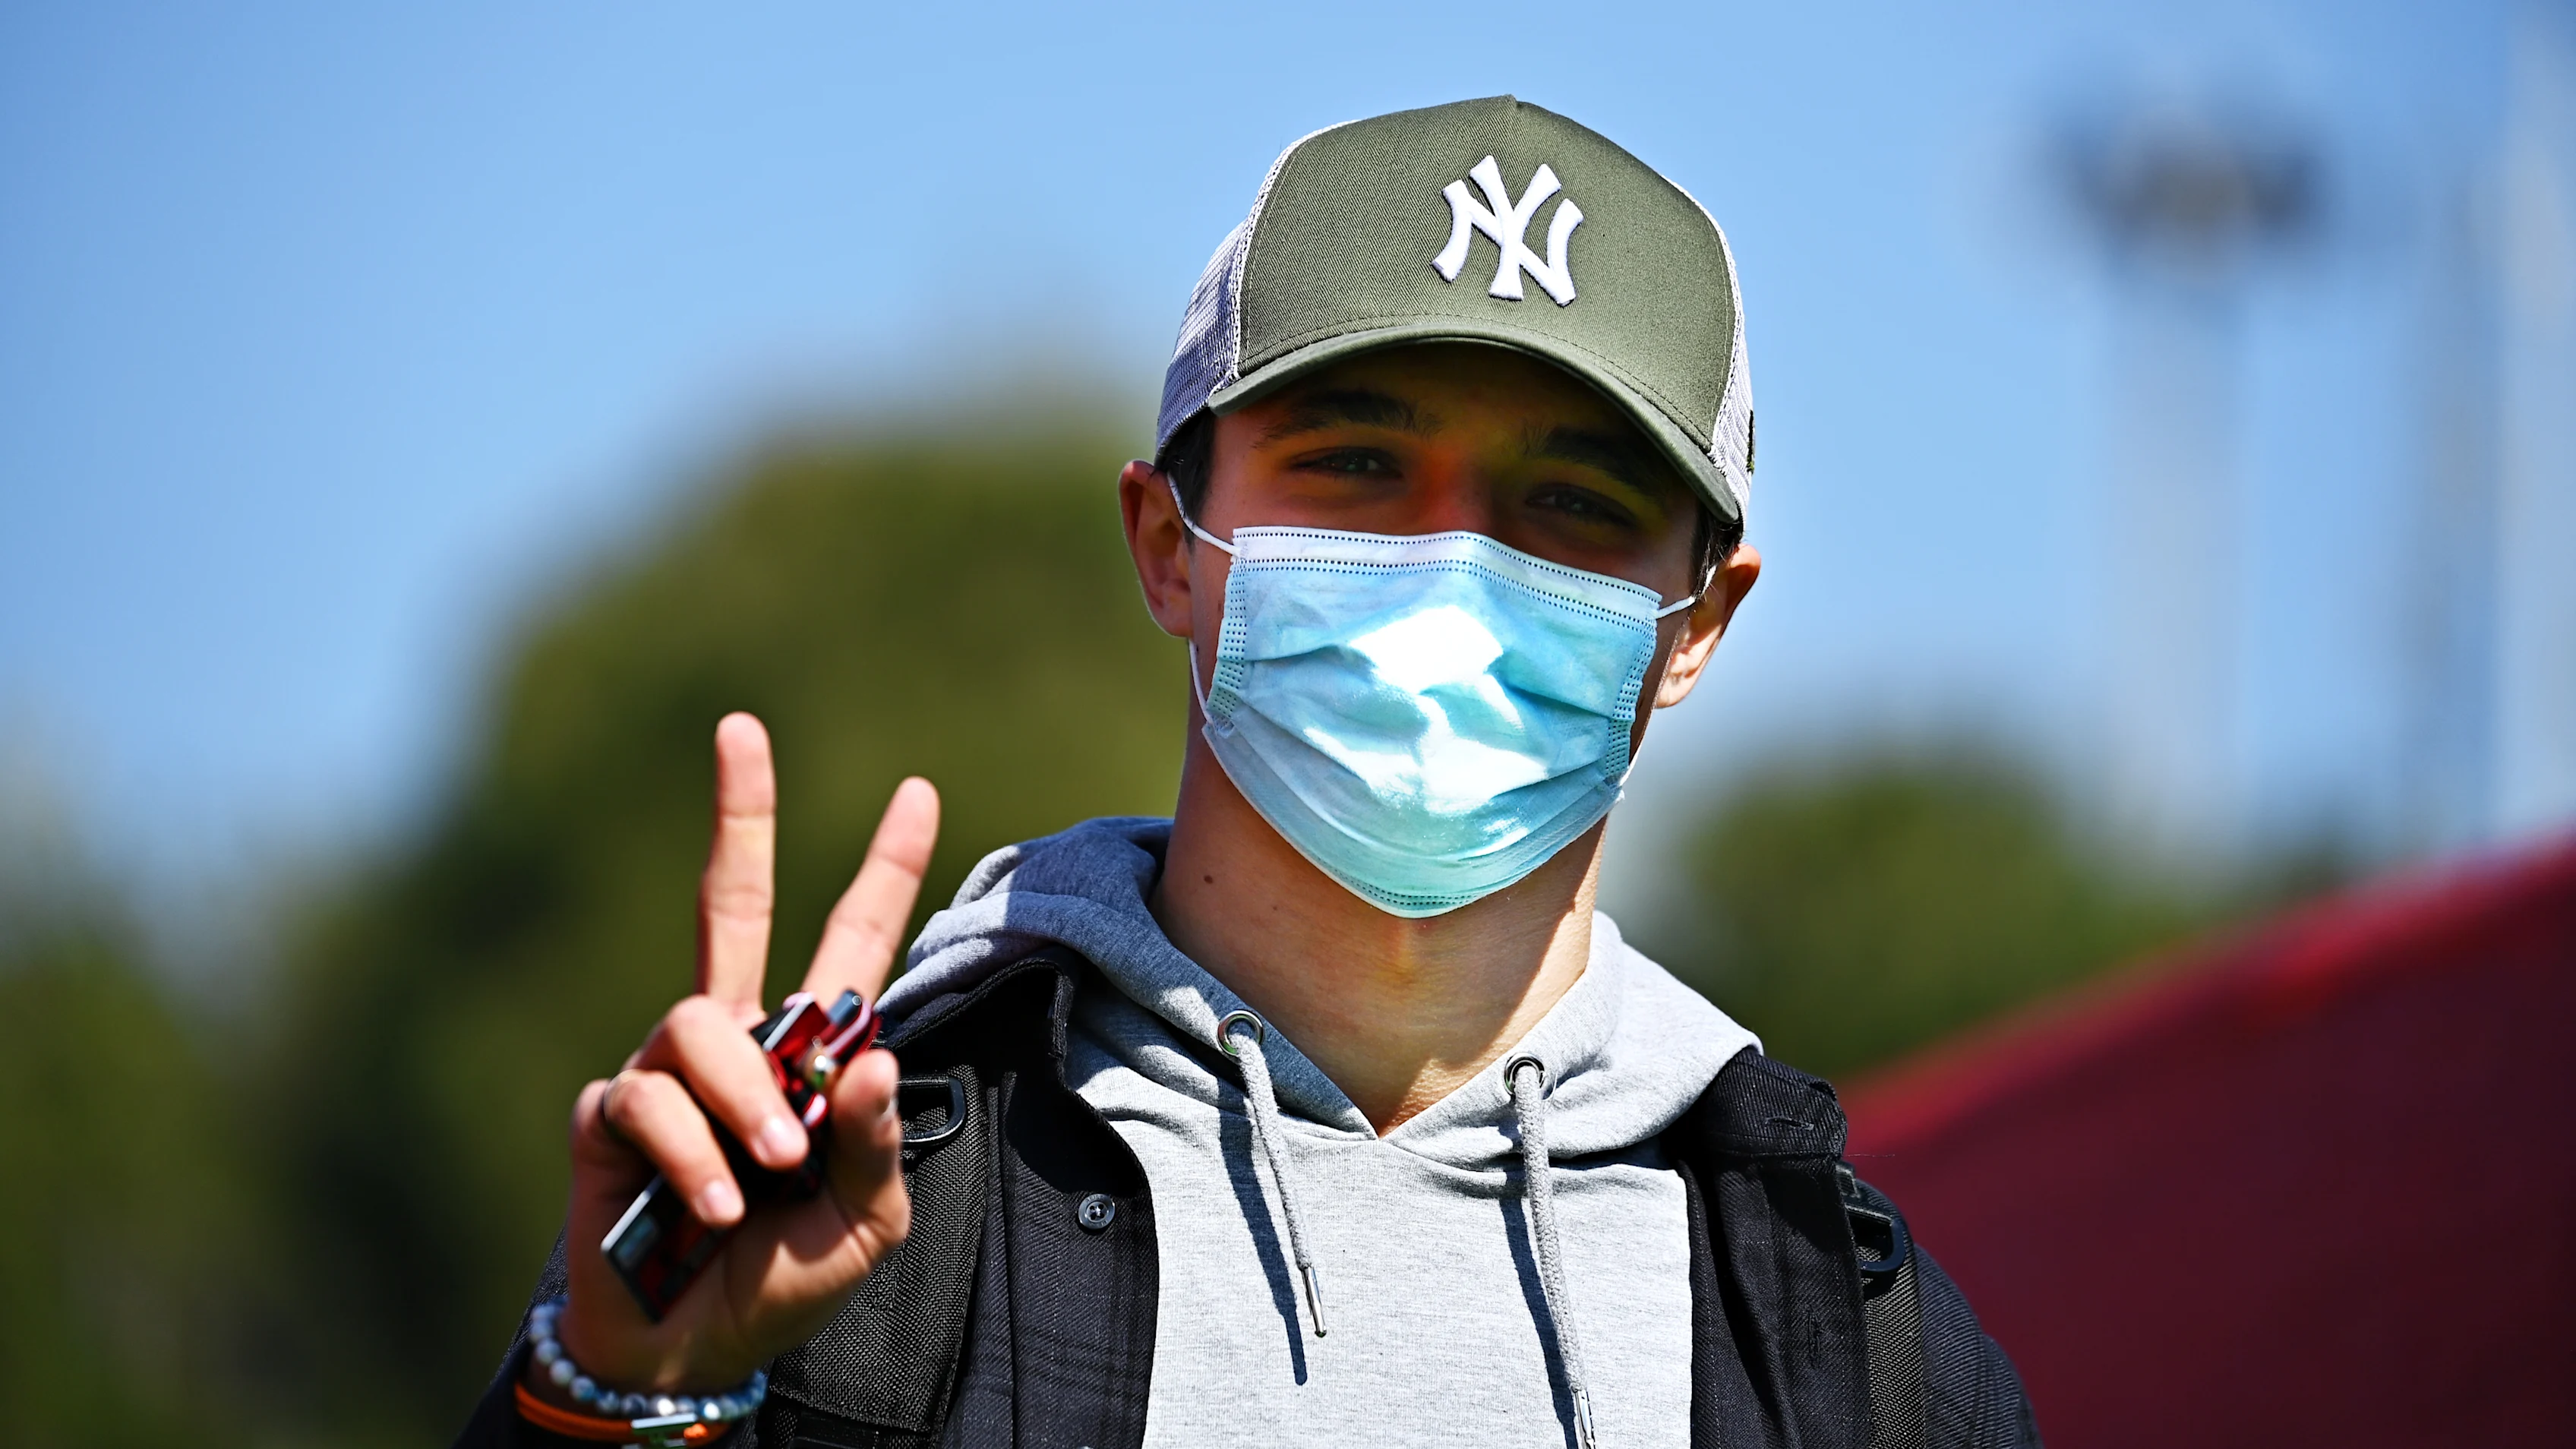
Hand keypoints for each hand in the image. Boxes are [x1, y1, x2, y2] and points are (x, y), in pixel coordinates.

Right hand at [540, 712, 938, 1395]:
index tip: (919, 791)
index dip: (884, 870)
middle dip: (739, 814)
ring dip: (748, 1097)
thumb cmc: (786, 1278)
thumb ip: (876, 1141)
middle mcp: (735, 1041)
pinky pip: (651, 1104)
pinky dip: (696, 1159)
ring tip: (773, 1170)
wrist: (699, 1352)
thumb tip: (874, 1054)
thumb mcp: (867, 1222)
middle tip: (742, 728)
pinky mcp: (608, 1119)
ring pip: (703, 1023)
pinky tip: (718, 1210)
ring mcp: (666, 1072)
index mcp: (809, 1052)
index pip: (851, 942)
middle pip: (728, 902)